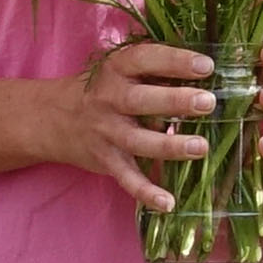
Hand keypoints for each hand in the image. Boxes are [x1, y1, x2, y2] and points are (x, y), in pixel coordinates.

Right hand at [1, 38, 240, 212]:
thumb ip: (155, 68)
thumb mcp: (120, 69)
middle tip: (207, 102)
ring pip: (138, 141)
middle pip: (141, 100)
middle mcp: (109, 99)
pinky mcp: (106, 160)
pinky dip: (146, 192)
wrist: (52, 118)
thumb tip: (209, 67)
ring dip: (169, 146)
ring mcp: (106, 132)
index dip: (175, 61)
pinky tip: (168, 203)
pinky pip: (127, 178)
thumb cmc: (103, 88)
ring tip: (200, 147)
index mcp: (116, 69)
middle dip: (174, 101)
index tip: (206, 65)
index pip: (144, 59)